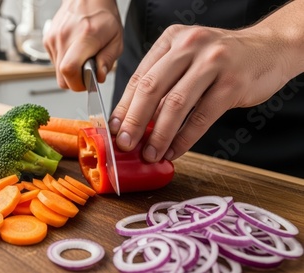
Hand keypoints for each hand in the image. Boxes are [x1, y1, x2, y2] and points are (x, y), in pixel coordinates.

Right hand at [43, 0, 122, 90]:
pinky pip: (55, 62)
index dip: (77, 83)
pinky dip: (65, 62)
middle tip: (86, 72)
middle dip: (75, 81)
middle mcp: (65, 38)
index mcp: (84, 37)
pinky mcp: (48, 40)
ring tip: (82, 57)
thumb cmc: (102, 16)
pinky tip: (74, 51)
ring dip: (70, 71)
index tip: (87, 82)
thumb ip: (108, 60)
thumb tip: (99, 77)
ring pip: (58, 72)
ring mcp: (54, 39)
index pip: (69, 69)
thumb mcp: (116, 39)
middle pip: (62, 77)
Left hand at [109, 24, 294, 162]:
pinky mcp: (232, 84)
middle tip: (125, 145)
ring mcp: (212, 63)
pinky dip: (184, 139)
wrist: (269, 49)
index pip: (139, 76)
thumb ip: (163, 81)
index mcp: (172, 40)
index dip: (124, 106)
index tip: (115, 128)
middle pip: (151, 89)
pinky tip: (174, 151)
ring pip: (175, 105)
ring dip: (159, 136)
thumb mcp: (188, 57)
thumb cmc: (221, 59)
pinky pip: (201, 118)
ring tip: (150, 154)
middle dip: (134, 121)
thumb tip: (135, 119)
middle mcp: (189, 46)